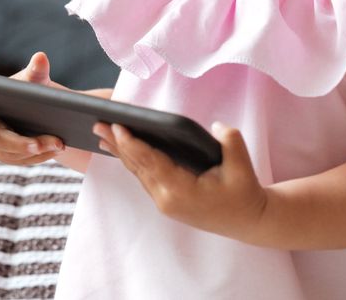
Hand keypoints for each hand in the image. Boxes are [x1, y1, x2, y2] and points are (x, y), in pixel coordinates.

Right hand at [0, 52, 66, 165]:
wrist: (44, 105)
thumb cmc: (30, 87)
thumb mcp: (33, 78)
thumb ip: (36, 70)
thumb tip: (41, 57)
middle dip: (18, 143)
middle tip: (38, 143)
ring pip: (10, 154)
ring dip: (34, 152)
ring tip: (57, 144)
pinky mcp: (10, 155)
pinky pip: (22, 160)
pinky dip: (40, 156)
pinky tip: (56, 148)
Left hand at [95, 120, 268, 240]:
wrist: (248, 221)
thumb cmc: (244, 193)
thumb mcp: (242, 164)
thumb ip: (229, 139)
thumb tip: (213, 126)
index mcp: (181, 191)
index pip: (151, 162)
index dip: (132, 143)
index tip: (117, 126)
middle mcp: (167, 199)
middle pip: (137, 167)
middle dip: (117, 144)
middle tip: (98, 123)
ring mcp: (165, 202)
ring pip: (138, 173)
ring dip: (121, 152)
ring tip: (103, 133)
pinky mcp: (167, 201)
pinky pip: (145, 177)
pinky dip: (133, 161)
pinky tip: (123, 149)